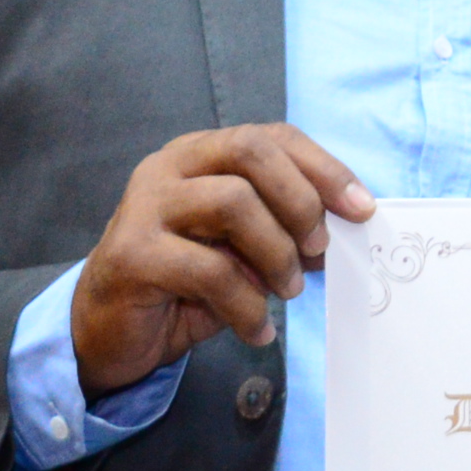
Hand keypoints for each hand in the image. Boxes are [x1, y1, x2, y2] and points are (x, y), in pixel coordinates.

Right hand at [73, 124, 372, 396]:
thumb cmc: (184, 285)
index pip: (272, 137)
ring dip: (276, 253)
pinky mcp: (132, 254)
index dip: (324, 168)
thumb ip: (285, 229)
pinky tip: (257, 329)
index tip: (362, 208)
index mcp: (201, 154)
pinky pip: (209, 270)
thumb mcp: (245, 250)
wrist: (108, 332)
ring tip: (287, 290)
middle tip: (318, 250)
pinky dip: (248, 306)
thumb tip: (346, 226)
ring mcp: (145, 206)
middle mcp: (169, 168)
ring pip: (232, 201)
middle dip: (300, 200)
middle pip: (250, 150)